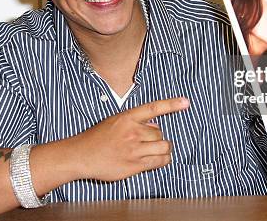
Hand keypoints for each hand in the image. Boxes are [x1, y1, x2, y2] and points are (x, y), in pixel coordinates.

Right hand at [68, 97, 189, 180]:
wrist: (81, 156)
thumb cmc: (96, 138)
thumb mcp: (114, 122)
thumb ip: (134, 122)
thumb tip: (154, 126)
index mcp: (127, 118)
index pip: (154, 108)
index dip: (172, 104)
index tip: (186, 102)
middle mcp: (132, 132)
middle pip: (160, 133)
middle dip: (157, 138)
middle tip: (146, 141)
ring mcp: (134, 149)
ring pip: (163, 147)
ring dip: (163, 149)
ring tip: (156, 150)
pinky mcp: (134, 165)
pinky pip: (159, 162)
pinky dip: (162, 160)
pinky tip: (157, 159)